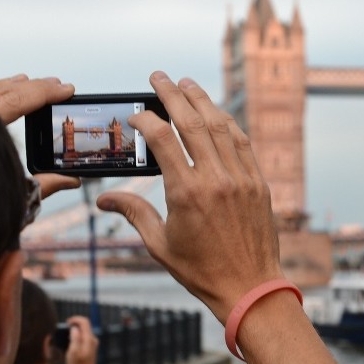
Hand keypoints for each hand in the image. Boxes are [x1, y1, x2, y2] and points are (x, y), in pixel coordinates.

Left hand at [0, 74, 80, 197]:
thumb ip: (44, 186)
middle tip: (58, 85)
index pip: (16, 101)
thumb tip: (72, 180)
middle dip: (33, 87)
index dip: (44, 93)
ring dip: (10, 87)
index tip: (67, 89)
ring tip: (30, 82)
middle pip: (1, 91)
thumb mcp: (12, 200)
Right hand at [64, 316, 98, 363]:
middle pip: (85, 325)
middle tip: (65, 329)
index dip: (75, 319)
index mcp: (89, 338)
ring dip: (76, 330)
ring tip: (67, 337)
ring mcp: (93, 343)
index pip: (85, 321)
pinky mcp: (91, 346)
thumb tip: (74, 328)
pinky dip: (78, 336)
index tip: (67, 322)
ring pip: (84, 331)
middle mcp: (93, 339)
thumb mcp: (73, 351)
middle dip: (75, 324)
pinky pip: (84, 336)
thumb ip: (75, 338)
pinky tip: (71, 343)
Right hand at [97, 71, 283, 323]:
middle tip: (158, 77)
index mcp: (186, 193)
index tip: (134, 115)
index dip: (144, 120)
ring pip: (220, 126)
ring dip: (202, 101)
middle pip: (191, 122)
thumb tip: (104, 199)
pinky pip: (242, 143)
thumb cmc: (201, 270)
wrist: (250, 287)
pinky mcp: (258, 183)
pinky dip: (227, 124)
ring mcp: (240, 178)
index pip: (161, 139)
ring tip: (186, 84)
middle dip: (172, 94)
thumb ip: (134, 213)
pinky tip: (216, 114)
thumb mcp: (160, 244)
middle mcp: (215, 179)